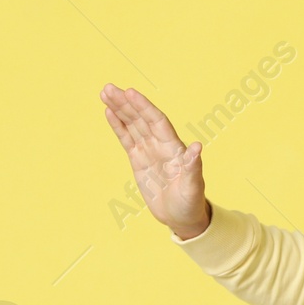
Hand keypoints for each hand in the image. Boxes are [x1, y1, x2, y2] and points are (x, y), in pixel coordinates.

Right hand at [101, 84, 211, 238]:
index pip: (157, 122)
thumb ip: (193, 167)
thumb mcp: (193, 187)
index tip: (130, 93)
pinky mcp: (139, 160)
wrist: (182, 216)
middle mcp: (161, 144)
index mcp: (174, 148)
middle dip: (126, 103)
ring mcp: (149, 151)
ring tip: (105, 93)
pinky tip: (109, 112)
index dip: (144, 107)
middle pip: (142, 118)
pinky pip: (127, 139)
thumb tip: (197, 146)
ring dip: (120, 109)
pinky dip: (118, 126)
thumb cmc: (191, 202)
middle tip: (108, 88)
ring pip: (132, 125)